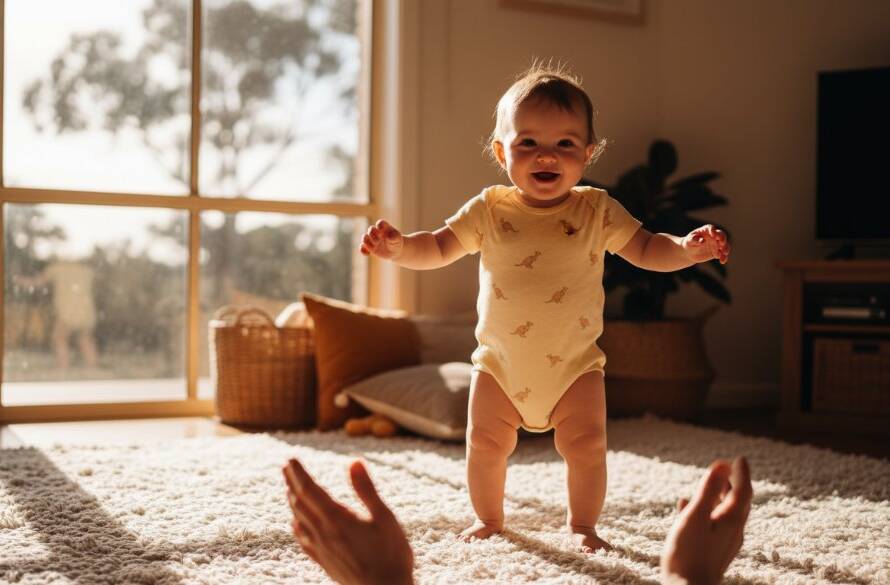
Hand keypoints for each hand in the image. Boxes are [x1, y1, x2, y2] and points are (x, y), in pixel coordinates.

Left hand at [283, 458, 413, 584]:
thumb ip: (366, 490)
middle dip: (292, 482)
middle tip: (286, 466)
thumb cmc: (391, 554)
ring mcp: (322, 550)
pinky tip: (296, 524)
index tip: (290, 459)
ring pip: (300, 520)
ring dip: (293, 501)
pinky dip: (297, 527)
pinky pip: (304, 541)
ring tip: (290, 489)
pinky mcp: (325, 562)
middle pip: (300, 502)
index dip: (298, 473)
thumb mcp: (384, 517)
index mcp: (337, 519)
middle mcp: (324, 533)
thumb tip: (354, 462)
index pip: (310, 490)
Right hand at [360, 220, 403, 259]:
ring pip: (365, 237)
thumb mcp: (398, 239)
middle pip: (371, 229)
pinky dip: (363, 250)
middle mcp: (377, 232)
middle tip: (378, 241)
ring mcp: (372, 239)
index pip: (380, 223)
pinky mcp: (369, 247)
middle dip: (373, 235)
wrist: (395, 251)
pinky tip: (368, 254)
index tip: (381, 232)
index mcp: (384, 227)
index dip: (379, 226)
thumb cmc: (396, 242)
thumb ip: (394, 236)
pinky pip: (362, 247)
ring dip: (367, 242)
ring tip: (374, 247)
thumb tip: (388, 236)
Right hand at [660, 457, 751, 584]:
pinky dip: (705, 511)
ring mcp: (724, 543)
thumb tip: (722, 465)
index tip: (739, 458)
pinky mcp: (713, 552)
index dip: (741, 473)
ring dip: (718, 497)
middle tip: (725, 469)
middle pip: (737, 502)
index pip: (743, 490)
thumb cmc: (689, 553)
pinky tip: (687, 508)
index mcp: (732, 519)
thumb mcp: (696, 516)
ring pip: (725, 513)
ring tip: (709, 485)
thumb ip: (708, 490)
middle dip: (732, 483)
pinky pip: (713, 525)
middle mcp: (733, 531)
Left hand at [681, 225, 729, 264]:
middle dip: (723, 239)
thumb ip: (694, 239)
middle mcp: (713, 236)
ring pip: (724, 245)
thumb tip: (702, 240)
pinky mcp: (717, 251)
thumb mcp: (689, 241)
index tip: (714, 235)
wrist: (689, 252)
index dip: (713, 231)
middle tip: (722, 244)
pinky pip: (723, 254)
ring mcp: (716, 243)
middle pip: (721, 235)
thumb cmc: (689, 243)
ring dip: (726, 248)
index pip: (711, 229)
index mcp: (706, 230)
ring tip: (724, 253)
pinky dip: (724, 257)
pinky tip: (722, 261)